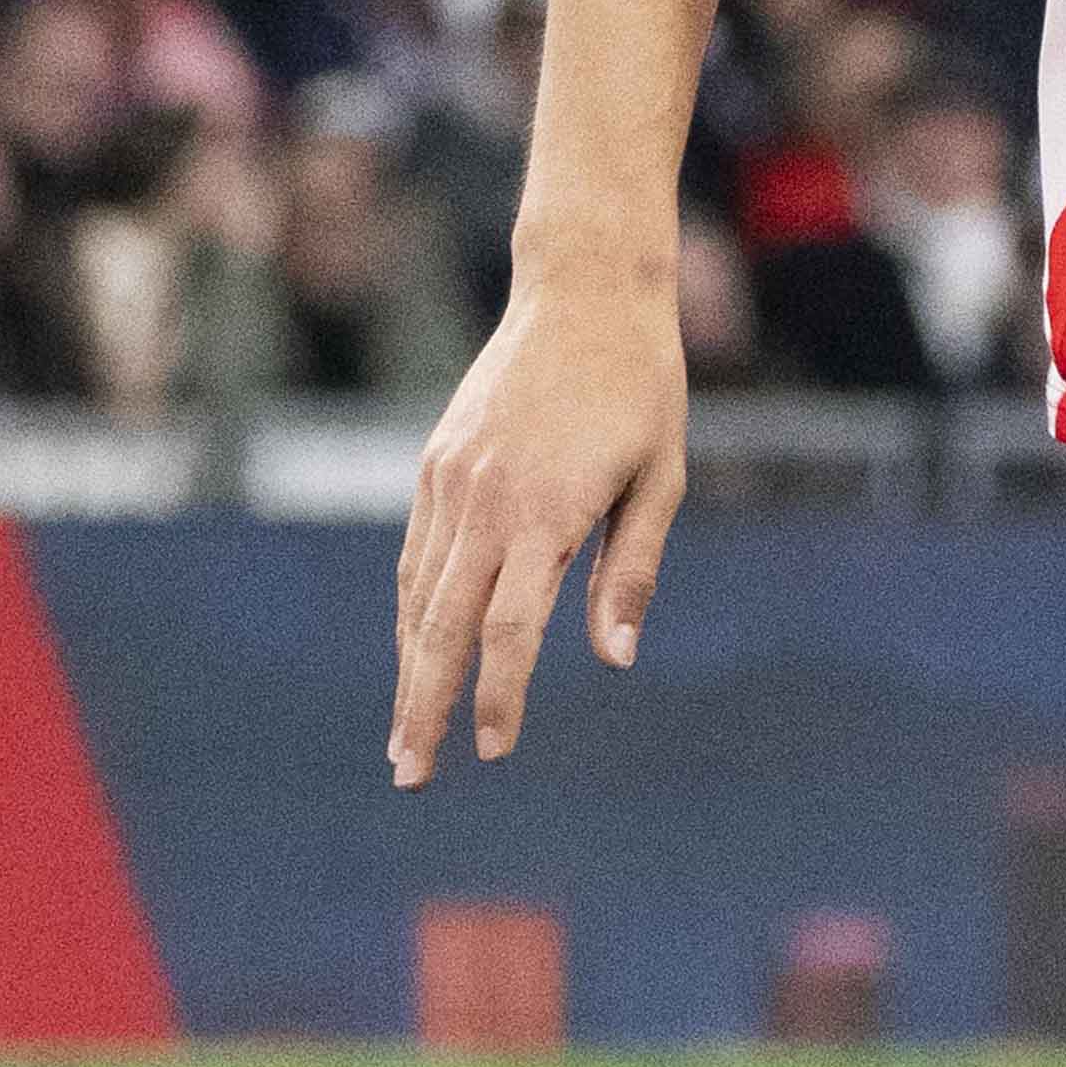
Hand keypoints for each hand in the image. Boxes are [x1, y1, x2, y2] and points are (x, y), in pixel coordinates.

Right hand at [387, 253, 689, 779]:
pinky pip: (417, 554)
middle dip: (425, 705)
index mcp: (547, 511)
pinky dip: (411, 611)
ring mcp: (452, 480)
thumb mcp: (662, 479)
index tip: (495, 751)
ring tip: (403, 733)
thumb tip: (615, 660)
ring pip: (418, 594)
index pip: (510, 630)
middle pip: (443, 626)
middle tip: (409, 774)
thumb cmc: (641, 390)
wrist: (583, 292)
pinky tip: (414, 652)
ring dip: (408, 667)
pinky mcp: (438, 464)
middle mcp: (486, 500)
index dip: (500, 697)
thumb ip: (631, 571)